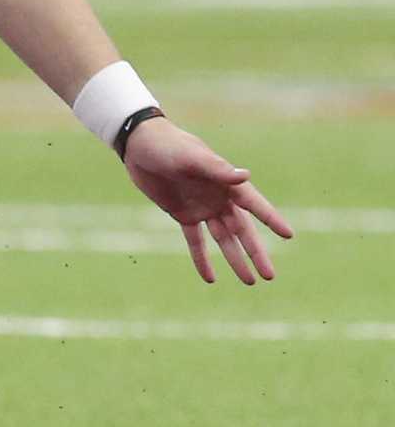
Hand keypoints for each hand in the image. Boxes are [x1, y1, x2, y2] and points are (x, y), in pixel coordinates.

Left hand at [123, 118, 293, 284]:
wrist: (139, 145)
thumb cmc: (167, 145)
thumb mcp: (190, 157)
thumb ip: (216, 169)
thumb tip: (245, 176)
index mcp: (226, 181)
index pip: (254, 204)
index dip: (271, 219)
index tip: (288, 235)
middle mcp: (219, 197)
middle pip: (242, 230)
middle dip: (256, 252)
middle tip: (270, 276)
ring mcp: (202, 207)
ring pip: (224, 239)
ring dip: (235, 259)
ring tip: (249, 282)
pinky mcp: (182, 214)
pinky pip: (195, 241)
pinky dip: (201, 259)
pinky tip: (209, 278)